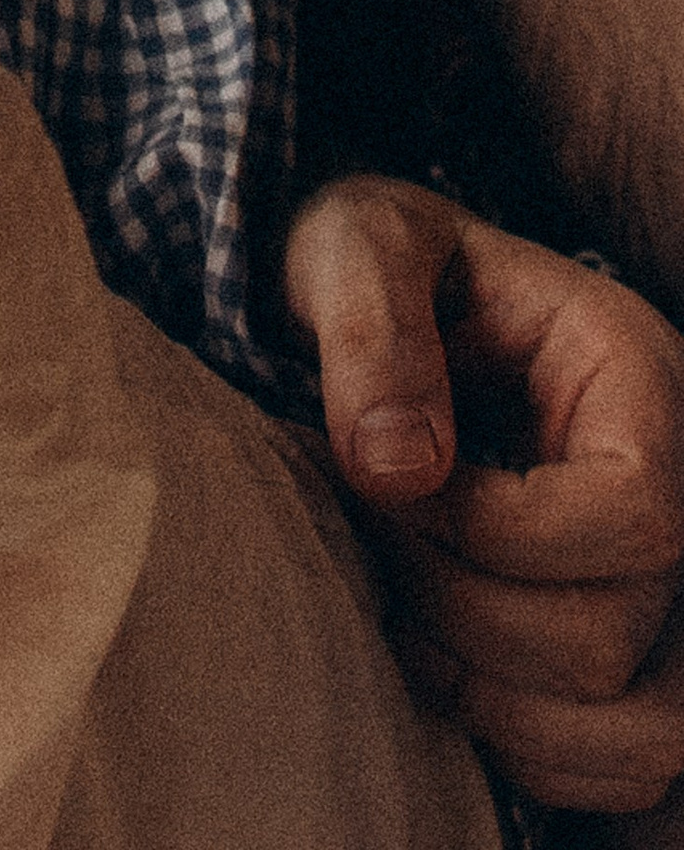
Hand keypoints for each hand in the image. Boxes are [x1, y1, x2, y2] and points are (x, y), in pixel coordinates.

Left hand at [285, 176, 683, 813]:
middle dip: (466, 612)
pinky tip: (439, 667)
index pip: (637, 512)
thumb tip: (395, 471)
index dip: (497, 530)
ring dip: (494, 700)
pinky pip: (625, 766)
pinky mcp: (636, 647)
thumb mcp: (357, 242)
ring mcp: (669, 582)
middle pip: (616, 634)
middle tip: (377, 545)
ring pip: (641, 728)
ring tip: (402, 619)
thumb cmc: (376, 262)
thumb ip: (371, 325)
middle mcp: (678, 485)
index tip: (392, 488)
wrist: (381, 299)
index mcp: (638, 376)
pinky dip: (525, 749)